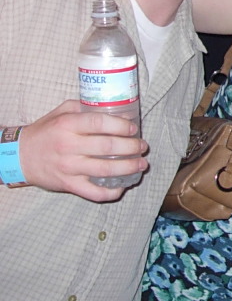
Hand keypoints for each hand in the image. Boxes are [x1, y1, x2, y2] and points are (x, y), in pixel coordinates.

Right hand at [17, 100, 148, 201]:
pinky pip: (93, 192)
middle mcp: (69, 146)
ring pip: (106, 169)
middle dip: (132, 147)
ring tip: (142, 164)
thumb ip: (86, 108)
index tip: (134, 129)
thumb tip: (116, 108)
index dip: (121, 125)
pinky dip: (111, 192)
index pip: (100, 123)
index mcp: (68, 125)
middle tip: (143, 146)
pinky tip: (122, 187)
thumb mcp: (62, 112)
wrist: (19, 156)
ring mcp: (69, 167)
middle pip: (108, 147)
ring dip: (129, 168)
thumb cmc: (45, 131)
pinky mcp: (68, 185)